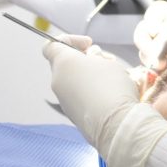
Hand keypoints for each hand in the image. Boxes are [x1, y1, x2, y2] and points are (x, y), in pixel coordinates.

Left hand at [43, 35, 166, 166]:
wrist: (115, 125)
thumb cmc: (111, 87)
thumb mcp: (106, 61)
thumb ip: (94, 57)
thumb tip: (90, 62)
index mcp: (63, 64)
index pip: (51, 45)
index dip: (70, 40)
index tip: (88, 44)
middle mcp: (58, 82)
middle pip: (67, 64)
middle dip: (86, 60)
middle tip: (106, 63)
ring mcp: (64, 101)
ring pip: (75, 81)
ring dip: (91, 77)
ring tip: (113, 80)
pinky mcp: (73, 116)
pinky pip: (81, 97)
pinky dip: (93, 93)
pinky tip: (110, 96)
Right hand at [134, 1, 166, 68]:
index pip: (158, 12)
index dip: (153, 18)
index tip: (156, 30)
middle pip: (145, 30)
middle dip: (144, 40)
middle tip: (154, 54)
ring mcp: (162, 50)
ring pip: (144, 49)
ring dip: (148, 56)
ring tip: (161, 66)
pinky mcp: (161, 67)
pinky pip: (148, 66)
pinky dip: (150, 70)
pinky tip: (160, 74)